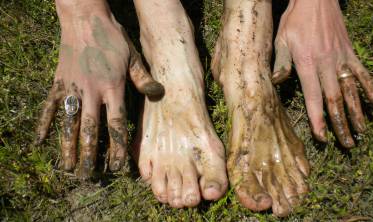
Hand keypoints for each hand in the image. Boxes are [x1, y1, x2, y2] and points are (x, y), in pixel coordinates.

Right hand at [35, 0, 163, 178]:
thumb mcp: (133, 56)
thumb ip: (143, 78)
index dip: (117, 147)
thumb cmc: (112, 38)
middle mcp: (91, 92)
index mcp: (112, 88)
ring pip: (68, 123)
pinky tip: (40, 140)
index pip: (116, 124)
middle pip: (91, 130)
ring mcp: (72, 88)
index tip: (117, 167)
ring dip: (67, 146)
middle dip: (90, 155)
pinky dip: (44, 123)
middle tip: (88, 175)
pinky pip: (49, 106)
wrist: (85, 18)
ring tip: (67, 166)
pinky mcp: (58, 82)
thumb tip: (158, 94)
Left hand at [273, 0, 372, 147]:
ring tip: (360, 131)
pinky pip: (362, 73)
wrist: (316, 0)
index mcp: (307, 64)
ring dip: (356, 112)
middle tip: (347, 143)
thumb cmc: (295, 21)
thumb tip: (277, 83)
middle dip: (340, 123)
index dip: (318, 119)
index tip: (322, 137)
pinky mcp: (350, 53)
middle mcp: (326, 65)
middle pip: (334, 100)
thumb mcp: (281, 40)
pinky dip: (369, 89)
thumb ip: (281, 63)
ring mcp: (341, 59)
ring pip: (351, 91)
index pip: (313, 98)